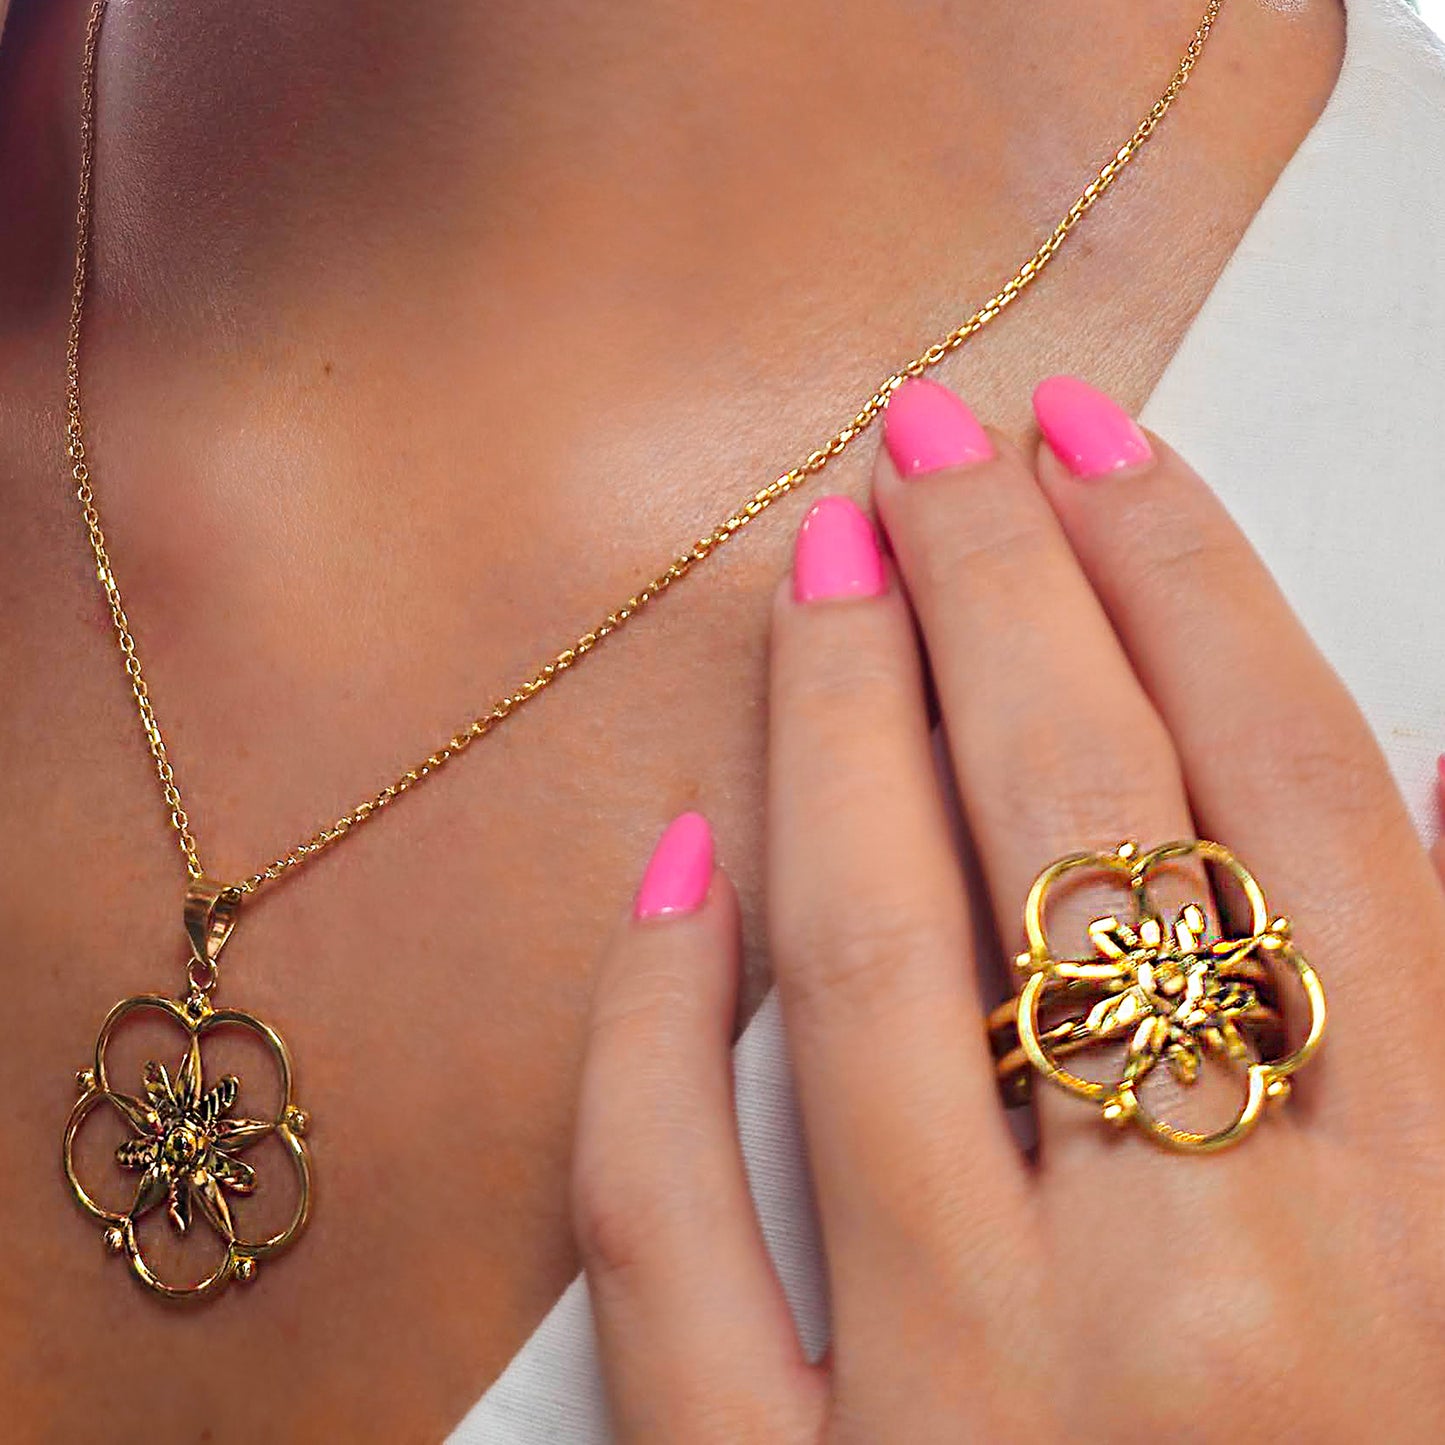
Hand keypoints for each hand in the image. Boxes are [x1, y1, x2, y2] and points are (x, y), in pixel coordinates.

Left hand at [571, 376, 1444, 1441]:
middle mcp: (1210, 1306)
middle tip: (928, 442)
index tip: (1095, 440)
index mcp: (1428, 1239)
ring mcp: (971, 1412)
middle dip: (1006, 594)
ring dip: (831, 730)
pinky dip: (649, 1023)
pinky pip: (666, 1214)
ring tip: (817, 569)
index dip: (1191, 585)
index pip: (1300, 803)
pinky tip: (665, 867)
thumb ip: (1433, 1053)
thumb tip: (1371, 815)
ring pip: (868, 967)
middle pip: (1090, 832)